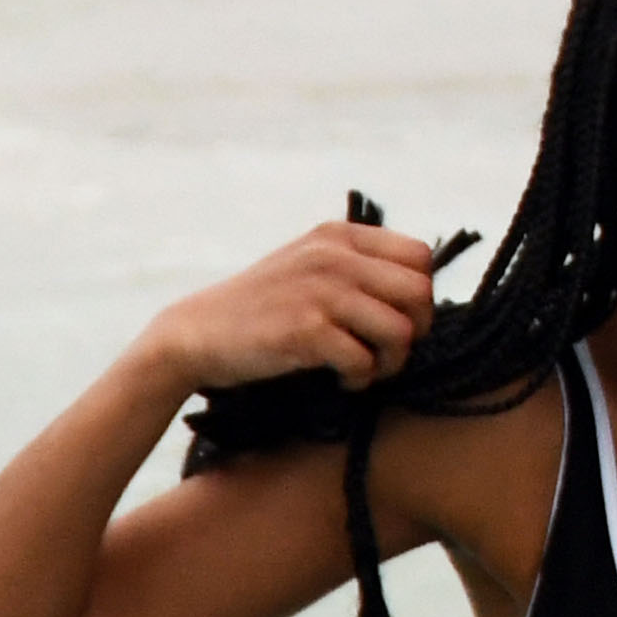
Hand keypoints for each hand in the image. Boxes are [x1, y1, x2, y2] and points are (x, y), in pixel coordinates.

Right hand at [134, 221, 439, 395]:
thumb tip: (419, 292)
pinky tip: (342, 381)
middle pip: (419, 294)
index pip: (420, 257)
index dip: (419, 295)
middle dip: (415, 331)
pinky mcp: (306, 330)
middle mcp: (335, 257)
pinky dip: (361, 379)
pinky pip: (365, 361)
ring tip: (366, 370)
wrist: (196, 334)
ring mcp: (321, 292)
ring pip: (401, 331)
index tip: (398, 319)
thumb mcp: (310, 265)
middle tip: (387, 352)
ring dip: (391, 361)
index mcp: (340, 236)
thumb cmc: (262, 307)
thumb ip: (357, 266)